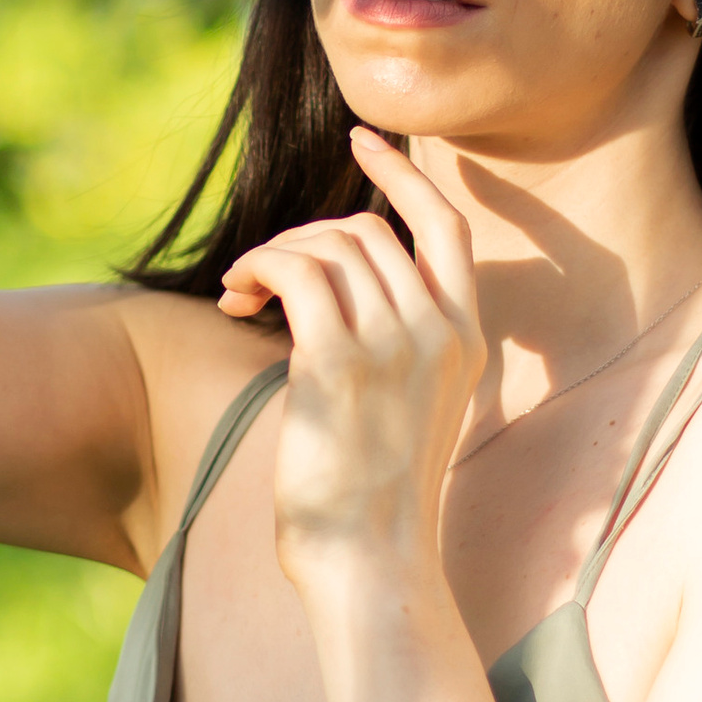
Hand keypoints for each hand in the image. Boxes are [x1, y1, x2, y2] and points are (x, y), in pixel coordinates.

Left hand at [221, 130, 485, 596]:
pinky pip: (294, 271)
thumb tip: (331, 283)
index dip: (403, 174)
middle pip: (366, 230)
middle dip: (304, 236)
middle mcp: (438, 332)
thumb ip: (395, 343)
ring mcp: (394, 344)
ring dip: (271, 255)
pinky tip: (236, 299)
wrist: (372, 563)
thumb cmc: (374, 499)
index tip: (362, 139)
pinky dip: (257, 268)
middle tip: (261, 277)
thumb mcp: (407, 407)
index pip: (445, 226)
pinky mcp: (338, 362)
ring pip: (326, 245)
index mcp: (465, 339)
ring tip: (240, 296)